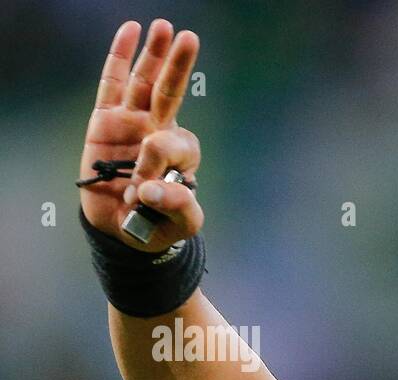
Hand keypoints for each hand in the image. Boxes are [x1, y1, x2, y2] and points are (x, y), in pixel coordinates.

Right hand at [79, 20, 202, 251]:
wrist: (125, 230)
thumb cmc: (158, 224)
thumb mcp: (181, 223)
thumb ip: (178, 206)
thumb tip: (150, 188)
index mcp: (181, 158)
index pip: (178, 145)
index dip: (161, 163)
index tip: (144, 192)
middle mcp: (159, 134)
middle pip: (170, 94)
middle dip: (178, 67)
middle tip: (189, 38)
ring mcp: (133, 124)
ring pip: (144, 84)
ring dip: (154, 56)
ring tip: (163, 28)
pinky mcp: (105, 122)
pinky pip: (112, 85)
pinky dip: (119, 59)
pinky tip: (130, 31)